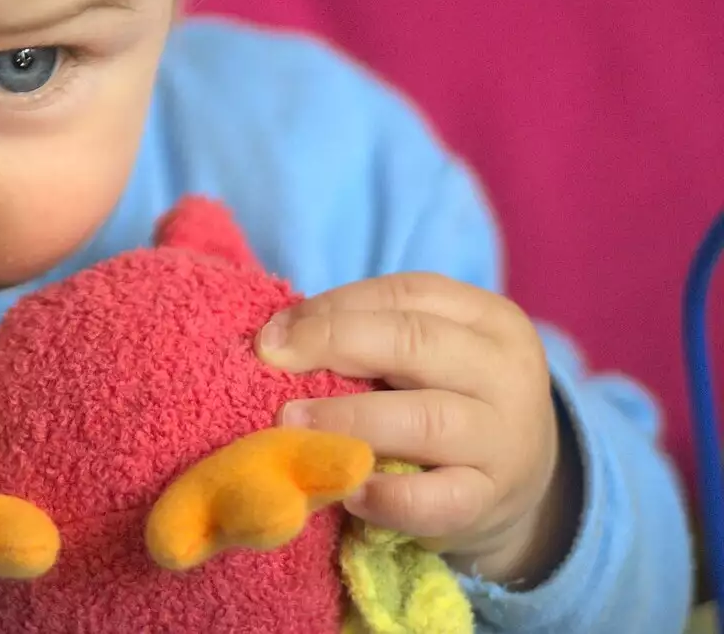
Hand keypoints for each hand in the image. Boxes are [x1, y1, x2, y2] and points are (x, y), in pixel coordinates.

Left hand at [258, 273, 580, 585]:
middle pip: (415, 342)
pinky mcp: (491, 500)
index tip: (273, 333)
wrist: (520, 480)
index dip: (332, 306)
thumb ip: (369, 336)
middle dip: (334, 345)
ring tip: (292, 425)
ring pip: (426, 419)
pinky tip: (345, 491)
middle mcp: (505, 371)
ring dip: (349, 418)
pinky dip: (387, 498)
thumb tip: (277, 337)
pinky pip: (439, 500)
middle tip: (272, 363)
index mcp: (487, 319)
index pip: (405, 294)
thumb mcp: (427, 354)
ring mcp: (504, 438)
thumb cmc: (448, 398)